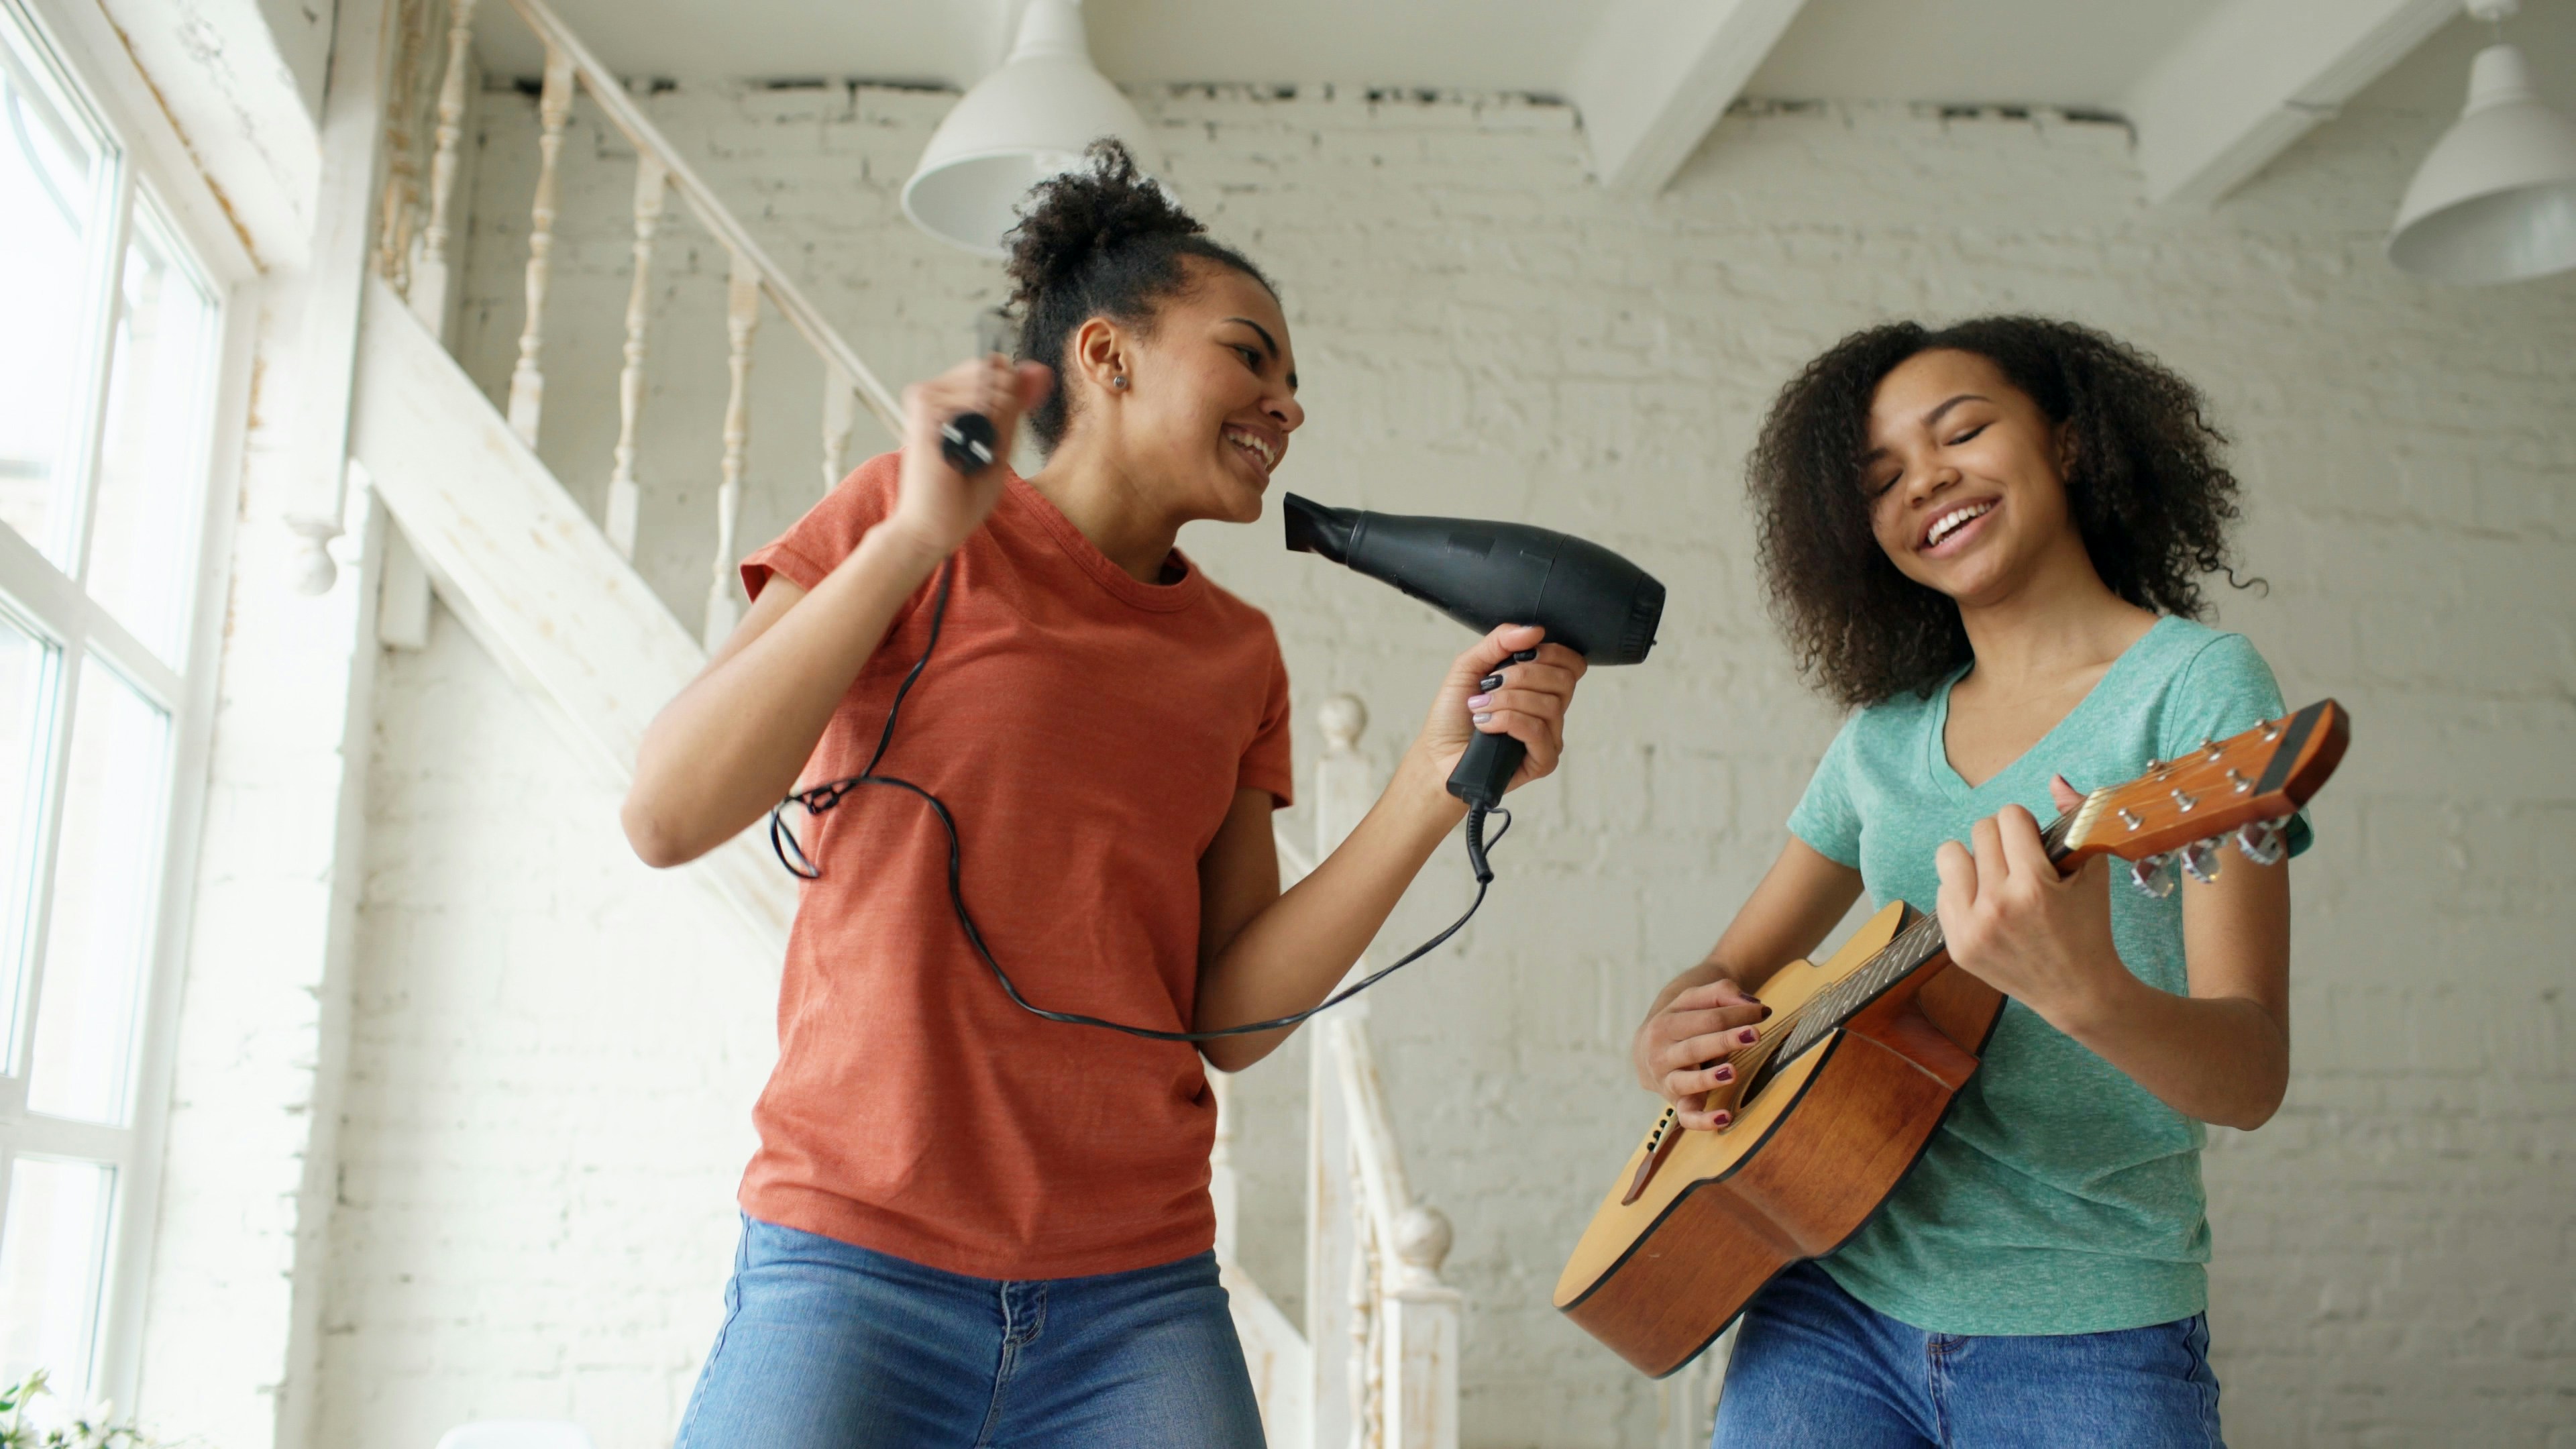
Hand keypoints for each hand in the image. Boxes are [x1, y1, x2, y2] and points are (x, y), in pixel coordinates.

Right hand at [887, 355, 1054, 556]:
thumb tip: (1039, 370)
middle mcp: (937, 393)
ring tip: (971, 453)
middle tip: (985, 447)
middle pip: (991, 368)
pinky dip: (980, 425)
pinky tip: (963, 448)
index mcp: (952, 400)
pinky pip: (974, 396)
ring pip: (986, 380)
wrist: (932, 528)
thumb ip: (1016, 407)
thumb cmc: (960, 497)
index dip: (1014, 387)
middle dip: (1004, 405)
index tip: (1010, 424)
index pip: (995, 367)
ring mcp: (928, 397)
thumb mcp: (1000, 447)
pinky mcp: (924, 408)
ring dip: (993, 422)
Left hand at [1406, 623, 1587, 794]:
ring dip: (1507, 700)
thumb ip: (1500, 642)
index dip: (1552, 653)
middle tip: (1489, 684)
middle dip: (1522, 676)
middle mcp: (1550, 711)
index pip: (1572, 663)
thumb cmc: (1454, 714)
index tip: (1520, 655)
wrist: (1436, 754)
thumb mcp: (1470, 666)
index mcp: (1541, 686)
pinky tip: (1486, 725)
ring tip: (1480, 707)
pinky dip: (1508, 721)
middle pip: (1563, 681)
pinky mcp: (1542, 761)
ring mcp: (1549, 737)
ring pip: (1549, 705)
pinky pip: (1538, 731)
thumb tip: (1534, 630)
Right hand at [1633, 977, 1769, 1130]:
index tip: (1762, 1013)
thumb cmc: (1680, 1022)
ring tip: (1732, 1072)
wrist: (1645, 1051)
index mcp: (1664, 1024)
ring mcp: (1667, 1081)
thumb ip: (1721, 993)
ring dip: (1709, 1078)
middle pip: (1695, 1047)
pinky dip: (1704, 1120)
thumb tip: (1751, 1004)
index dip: (1735, 1015)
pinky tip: (1725, 1118)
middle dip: (1724, 1040)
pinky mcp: (1677, 1105)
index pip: (1705, 1019)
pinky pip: (1688, 1116)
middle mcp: (1660, 1054)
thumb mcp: (1692, 1002)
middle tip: (1754, 1035)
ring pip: (1686, 1081)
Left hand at [1933, 774, 2125, 1029]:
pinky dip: (1963, 890)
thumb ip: (2075, 819)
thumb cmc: (2089, 928)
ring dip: (1973, 859)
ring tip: (1994, 876)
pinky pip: (1942, 891)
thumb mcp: (2092, 872)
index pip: (2008, 817)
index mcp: (2034, 886)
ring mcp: (1972, 927)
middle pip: (1980, 831)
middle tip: (2018, 861)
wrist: (2077, 992)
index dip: (2024, 824)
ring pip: (1949, 855)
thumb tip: (2055, 780)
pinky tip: (1987, 904)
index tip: (2033, 842)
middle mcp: (1997, 906)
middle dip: (2002, 839)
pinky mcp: (1956, 945)